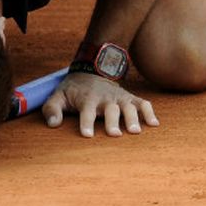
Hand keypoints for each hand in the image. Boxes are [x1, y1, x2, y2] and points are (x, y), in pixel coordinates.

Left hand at [42, 73, 157, 136]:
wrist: (91, 70)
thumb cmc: (73, 90)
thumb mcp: (57, 96)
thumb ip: (51, 109)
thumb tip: (52, 124)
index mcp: (87, 99)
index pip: (86, 111)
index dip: (86, 122)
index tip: (87, 134)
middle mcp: (105, 98)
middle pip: (110, 110)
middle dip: (112, 121)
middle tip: (114, 134)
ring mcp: (119, 98)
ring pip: (128, 106)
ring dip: (133, 118)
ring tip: (135, 132)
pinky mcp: (130, 98)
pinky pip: (142, 103)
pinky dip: (149, 112)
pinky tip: (154, 124)